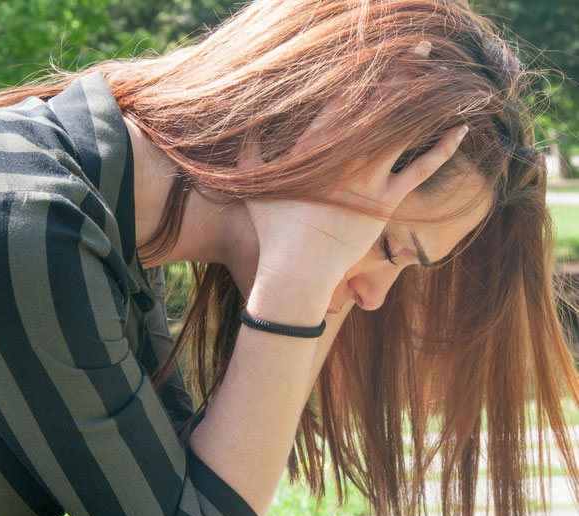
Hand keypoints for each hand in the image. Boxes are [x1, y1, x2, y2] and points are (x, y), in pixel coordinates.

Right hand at [242, 41, 466, 314]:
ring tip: (441, 75)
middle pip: (379, 104)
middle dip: (402, 71)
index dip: (364, 71)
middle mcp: (346, 156)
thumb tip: (250, 122)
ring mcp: (369, 178)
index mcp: (314, 147)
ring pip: (402, 129)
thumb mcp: (254, 183)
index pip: (343, 98)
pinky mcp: (386, 202)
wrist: (296, 272)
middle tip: (422, 47)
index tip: (379, 52)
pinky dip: (441, 150)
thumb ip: (253, 148)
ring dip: (423, 101)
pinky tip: (460, 130)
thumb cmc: (273, 230)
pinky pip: (420, 170)